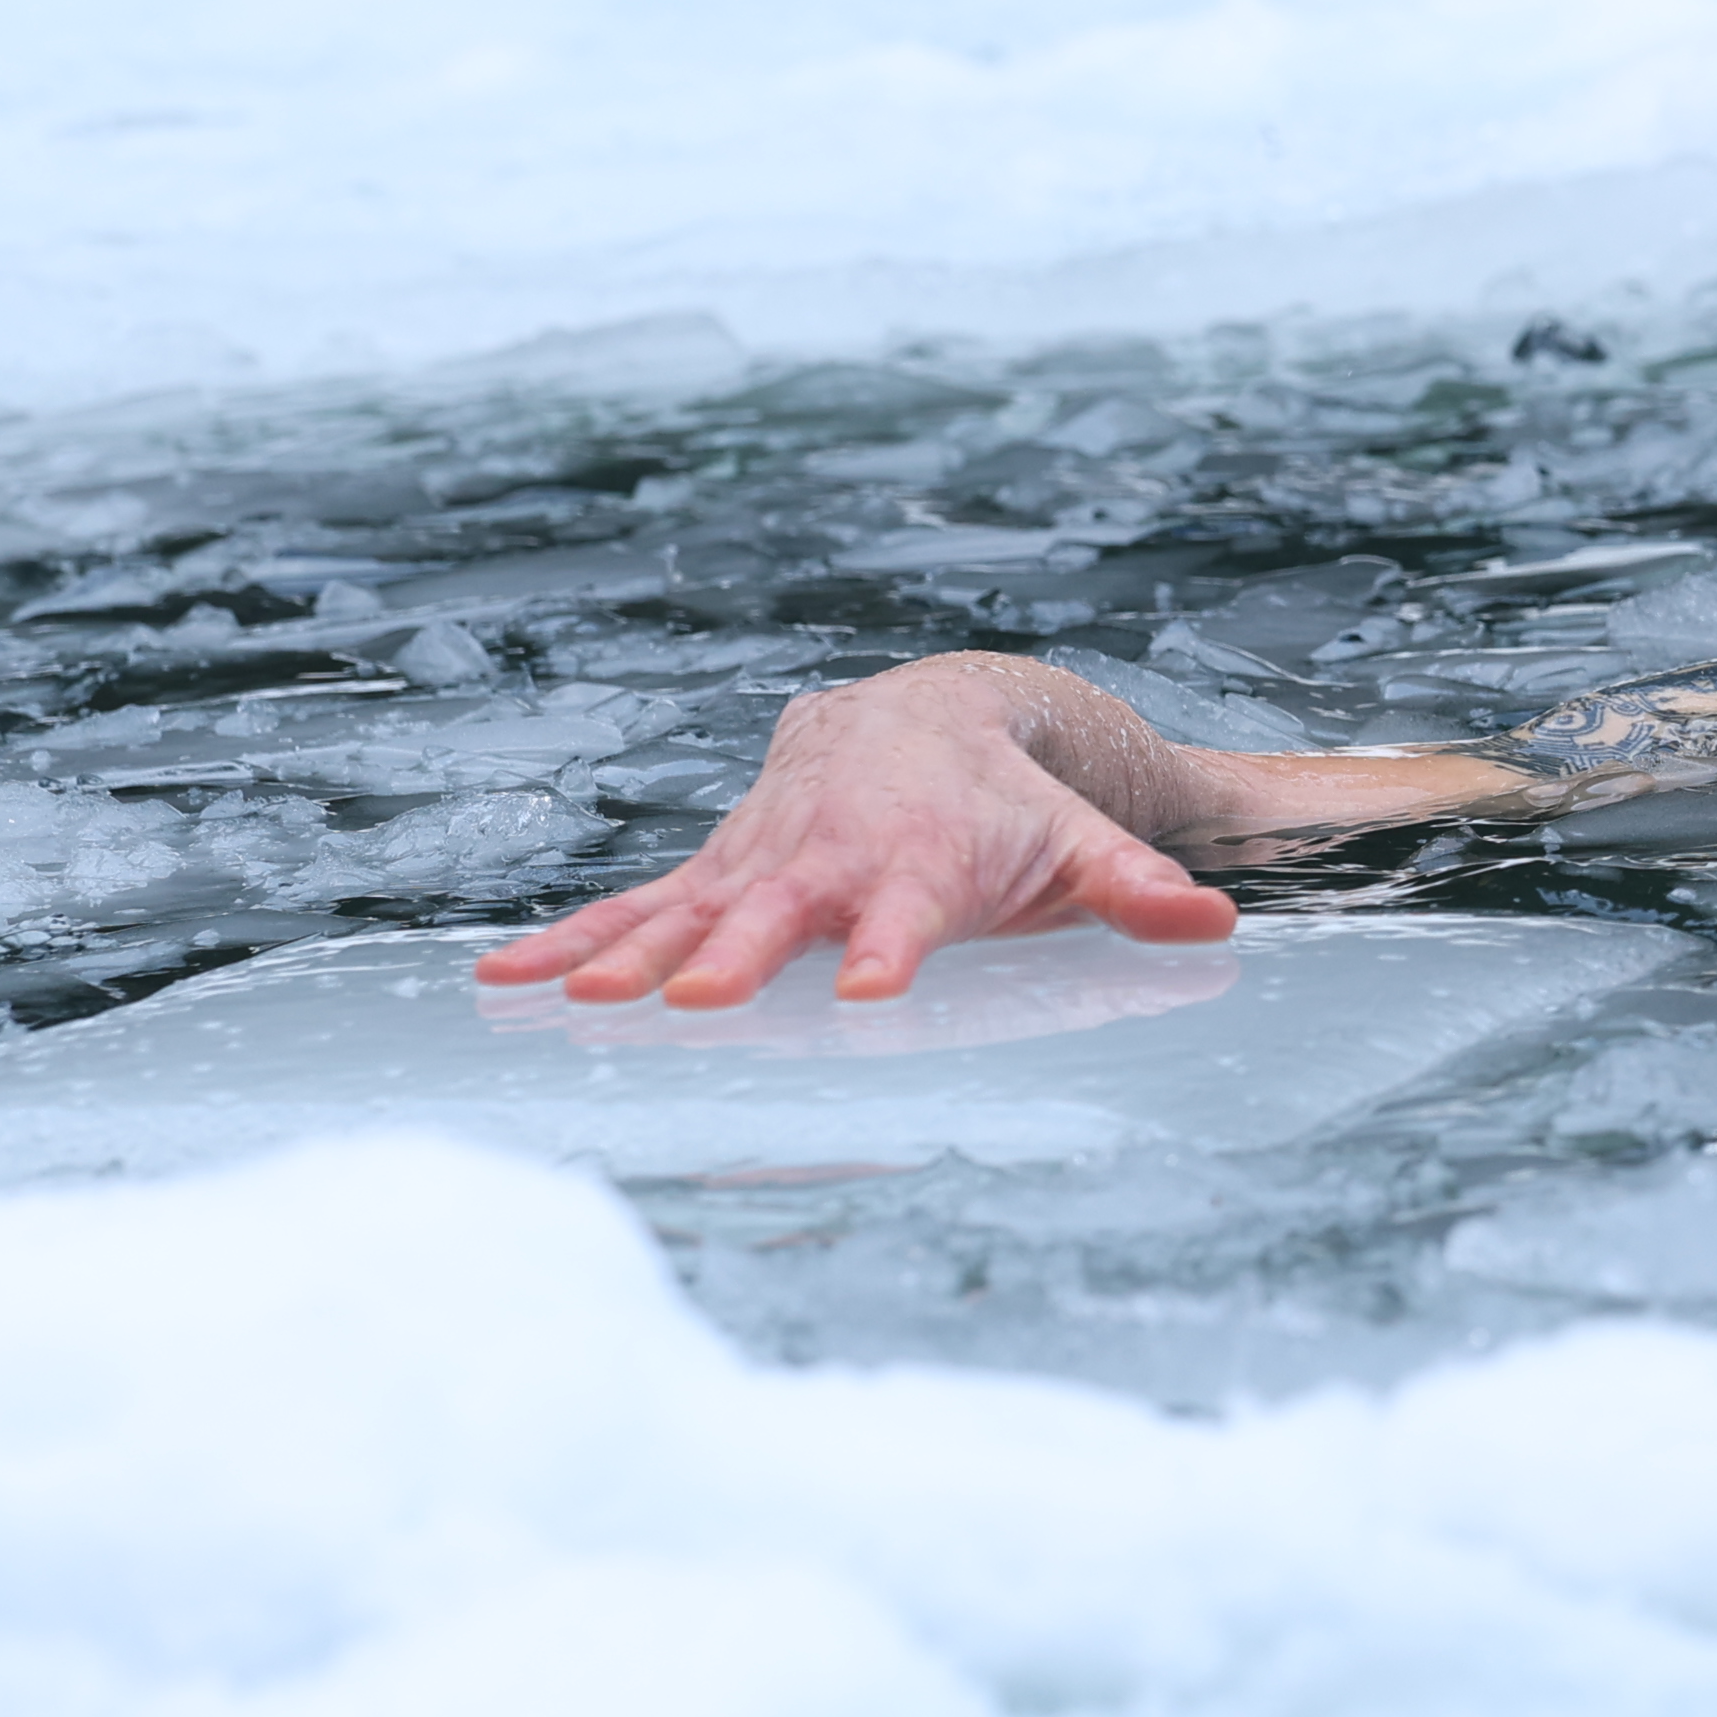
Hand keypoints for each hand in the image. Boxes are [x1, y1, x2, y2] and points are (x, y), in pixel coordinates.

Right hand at [475, 659, 1233, 1007]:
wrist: (917, 715)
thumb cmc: (1008, 803)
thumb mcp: (1078, 840)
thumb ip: (1138, 887)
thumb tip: (1213, 926)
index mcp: (917, 859)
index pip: (905, 910)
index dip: (888, 947)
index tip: (869, 989)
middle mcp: (824, 859)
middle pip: (773, 912)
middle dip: (734, 953)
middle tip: (690, 999)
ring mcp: (755, 864)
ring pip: (684, 912)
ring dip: (626, 955)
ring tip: (574, 1001)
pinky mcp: (709, 873)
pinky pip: (631, 908)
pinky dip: (569, 941)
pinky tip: (502, 981)